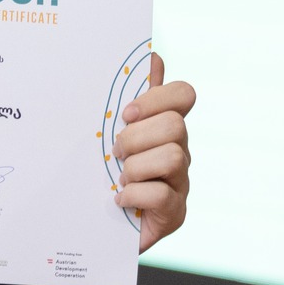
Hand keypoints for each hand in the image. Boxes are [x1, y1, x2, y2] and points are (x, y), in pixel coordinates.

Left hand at [115, 53, 194, 252]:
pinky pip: (160, 194)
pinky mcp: (175, 213)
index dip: (157, 98)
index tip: (127, 114)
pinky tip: (120, 200)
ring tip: (121, 179)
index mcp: (167, 127)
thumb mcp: (116, 133)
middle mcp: (181, 152)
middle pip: (175, 125)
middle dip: (137, 138)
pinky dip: (134, 195)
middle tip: (117, 153)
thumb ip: (136, 100)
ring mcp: (181, 183)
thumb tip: (152, 55)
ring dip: (136, 168)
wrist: (99, 229)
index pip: (184, 94)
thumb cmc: (108, 175)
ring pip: (172, 157)